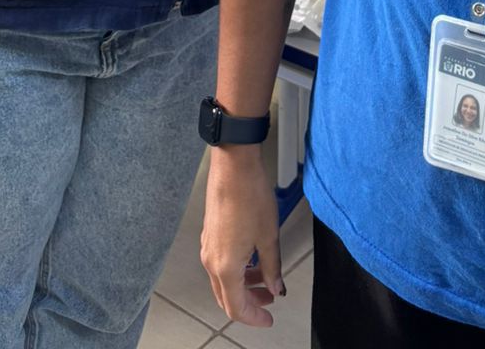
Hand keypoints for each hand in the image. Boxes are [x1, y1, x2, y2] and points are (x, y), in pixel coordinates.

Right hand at [201, 148, 283, 327]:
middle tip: (269, 301)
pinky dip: (237, 270)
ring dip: (244, 286)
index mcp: (225, 267)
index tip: (269, 319)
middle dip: (250, 303)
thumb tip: (275, 286)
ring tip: (265, 279)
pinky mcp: (210, 233)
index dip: (254, 318)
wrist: (233, 165)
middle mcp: (211, 259)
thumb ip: (272, 267)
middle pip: (227, 298)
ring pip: (223, 280)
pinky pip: (221, 263)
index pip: (237, 308)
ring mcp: (208, 245)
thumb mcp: (269, 236)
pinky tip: (253, 259)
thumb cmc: (249, 194)